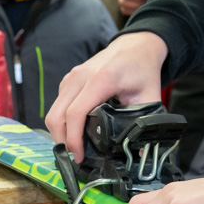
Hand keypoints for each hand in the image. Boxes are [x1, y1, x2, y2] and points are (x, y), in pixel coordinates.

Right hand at [46, 31, 167, 160]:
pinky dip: (61, 121)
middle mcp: (80, 77)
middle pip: (57, 115)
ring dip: (59, 132)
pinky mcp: (69, 80)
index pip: (75, 113)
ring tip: (73, 148)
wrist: (136, 45)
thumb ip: (148, 121)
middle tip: (75, 157)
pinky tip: (73, 132)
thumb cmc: (142, 68)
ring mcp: (71, 77)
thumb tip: (142, 150)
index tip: (79, 156)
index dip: (73, 139)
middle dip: (62, 141)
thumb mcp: (150, 95)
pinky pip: (57, 104)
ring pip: (53, 111)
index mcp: (100, 80)